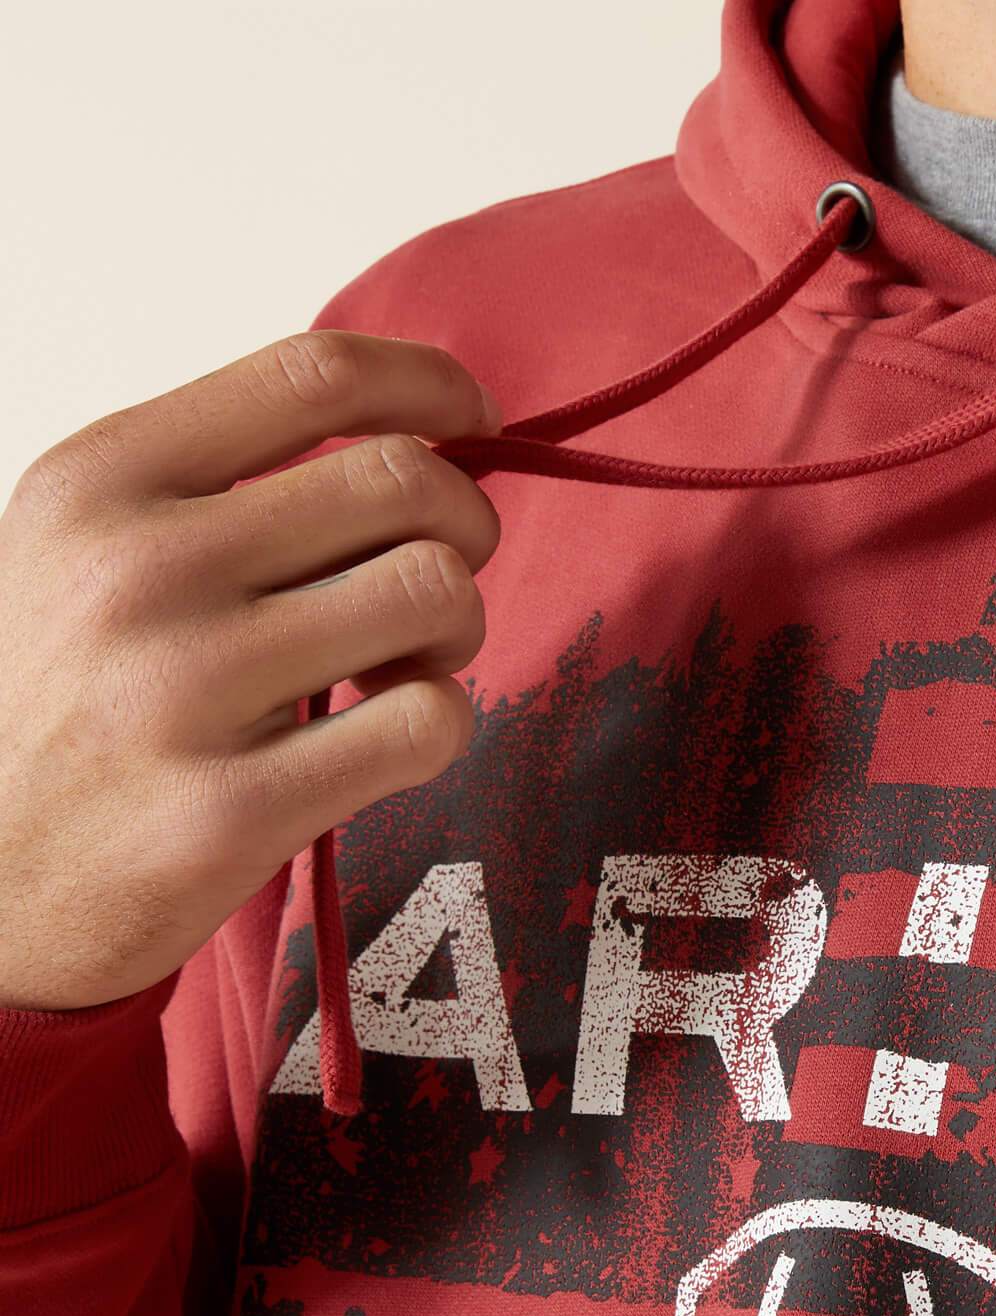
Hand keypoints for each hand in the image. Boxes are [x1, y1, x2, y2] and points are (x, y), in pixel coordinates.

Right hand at [0, 331, 502, 1011]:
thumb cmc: (70, 702)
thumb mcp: (91, 547)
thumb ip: (229, 486)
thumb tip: (422, 439)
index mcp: (103, 478)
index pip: (316, 376)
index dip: (433, 384)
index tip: (476, 415)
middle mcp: (140, 568)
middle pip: (408, 483)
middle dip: (464, 528)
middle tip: (429, 586)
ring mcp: (185, 689)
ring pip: (436, 593)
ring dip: (455, 632)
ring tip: (401, 666)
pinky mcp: (234, 809)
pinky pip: (429, 722)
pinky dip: (438, 728)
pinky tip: (382, 742)